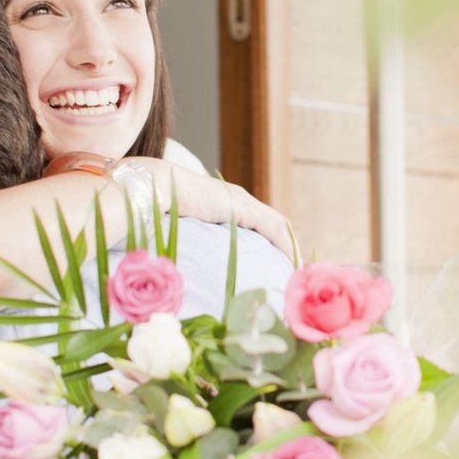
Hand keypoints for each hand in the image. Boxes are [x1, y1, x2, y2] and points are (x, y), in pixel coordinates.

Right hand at [136, 158, 298, 261]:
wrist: (159, 187)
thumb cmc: (162, 207)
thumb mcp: (183, 225)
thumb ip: (192, 237)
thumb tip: (186, 262)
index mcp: (229, 202)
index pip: (261, 221)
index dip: (275, 240)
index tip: (279, 261)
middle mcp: (241, 199)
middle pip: (277, 223)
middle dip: (289, 245)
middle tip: (297, 269)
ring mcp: (244, 202)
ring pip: (281, 226)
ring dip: (292, 248)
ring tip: (299, 271)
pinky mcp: (244, 208)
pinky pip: (274, 230)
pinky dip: (286, 246)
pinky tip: (292, 263)